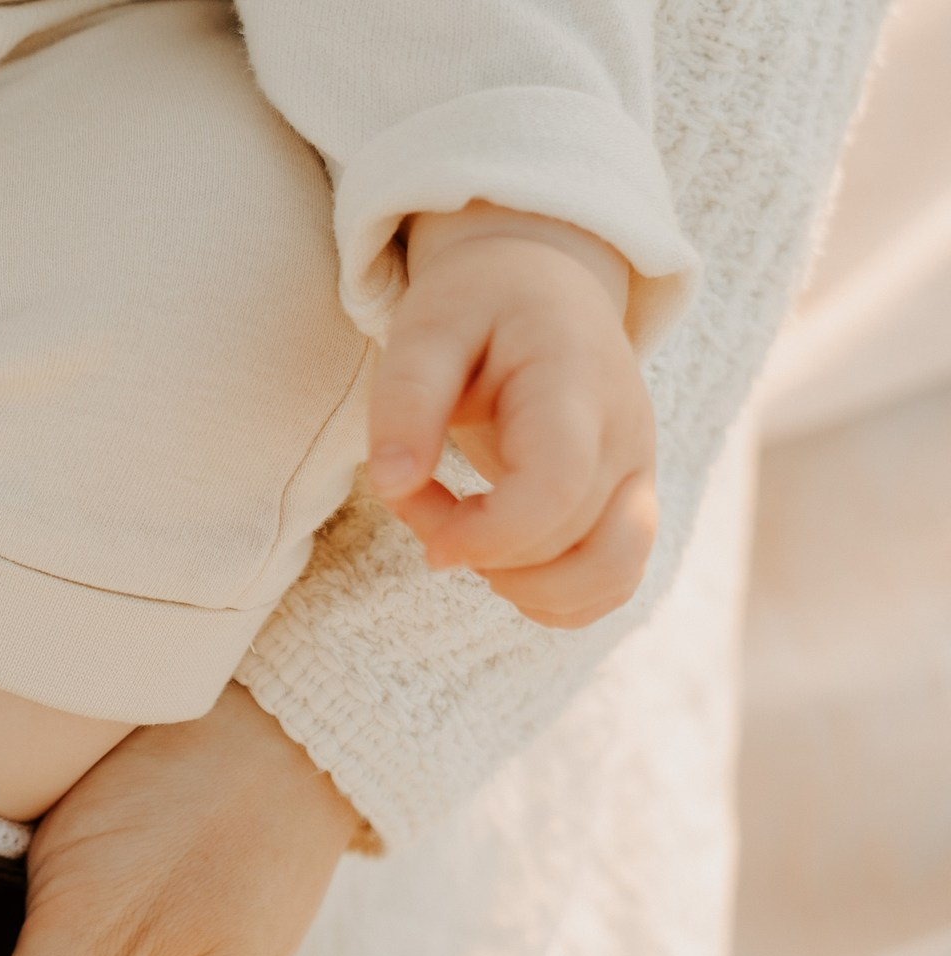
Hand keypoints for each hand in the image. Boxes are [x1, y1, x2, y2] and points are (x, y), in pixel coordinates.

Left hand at [366, 202, 658, 628]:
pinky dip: (553, 596)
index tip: (423, 526)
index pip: (557, 487)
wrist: (544, 286)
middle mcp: (626, 436)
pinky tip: (501, 556)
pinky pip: (613, 583)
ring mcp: (638, 473)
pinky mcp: (631, 502)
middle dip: (476, 548)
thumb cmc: (479, 306)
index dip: (487, 533)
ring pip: (610, 577)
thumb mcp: (427, 328)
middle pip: (569, 542)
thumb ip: (405, 400)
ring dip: (525, 586)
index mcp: (576, 385)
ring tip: (470, 536)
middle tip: (420, 500)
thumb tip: (390, 484)